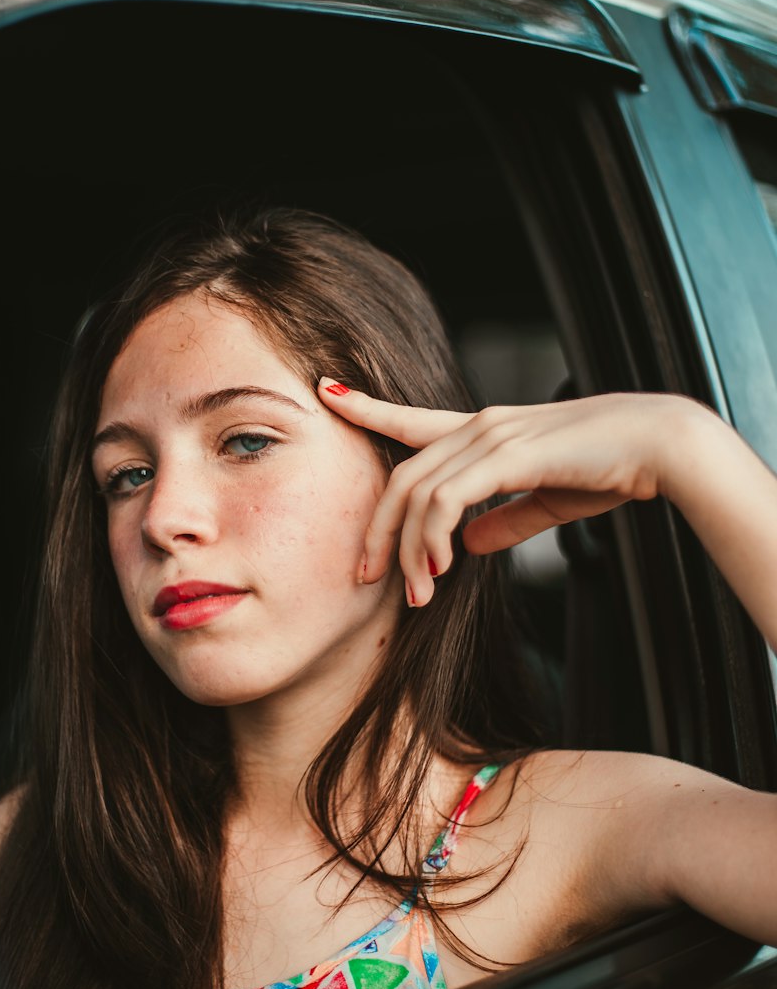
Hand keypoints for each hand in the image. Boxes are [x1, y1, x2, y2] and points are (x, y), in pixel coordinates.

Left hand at [317, 382, 688, 605]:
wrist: (661, 447)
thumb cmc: (612, 469)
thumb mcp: (547, 500)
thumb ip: (504, 521)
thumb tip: (467, 547)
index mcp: (487, 431)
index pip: (412, 420)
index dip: (368, 407)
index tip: (327, 393)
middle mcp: (480, 426)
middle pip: (403, 477)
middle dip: (378, 529)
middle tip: (366, 577)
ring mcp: (491, 436)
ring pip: (419, 494)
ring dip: (411, 550)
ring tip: (416, 594)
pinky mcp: (507, 454)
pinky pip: (447, 499)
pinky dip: (435, 536)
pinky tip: (442, 568)